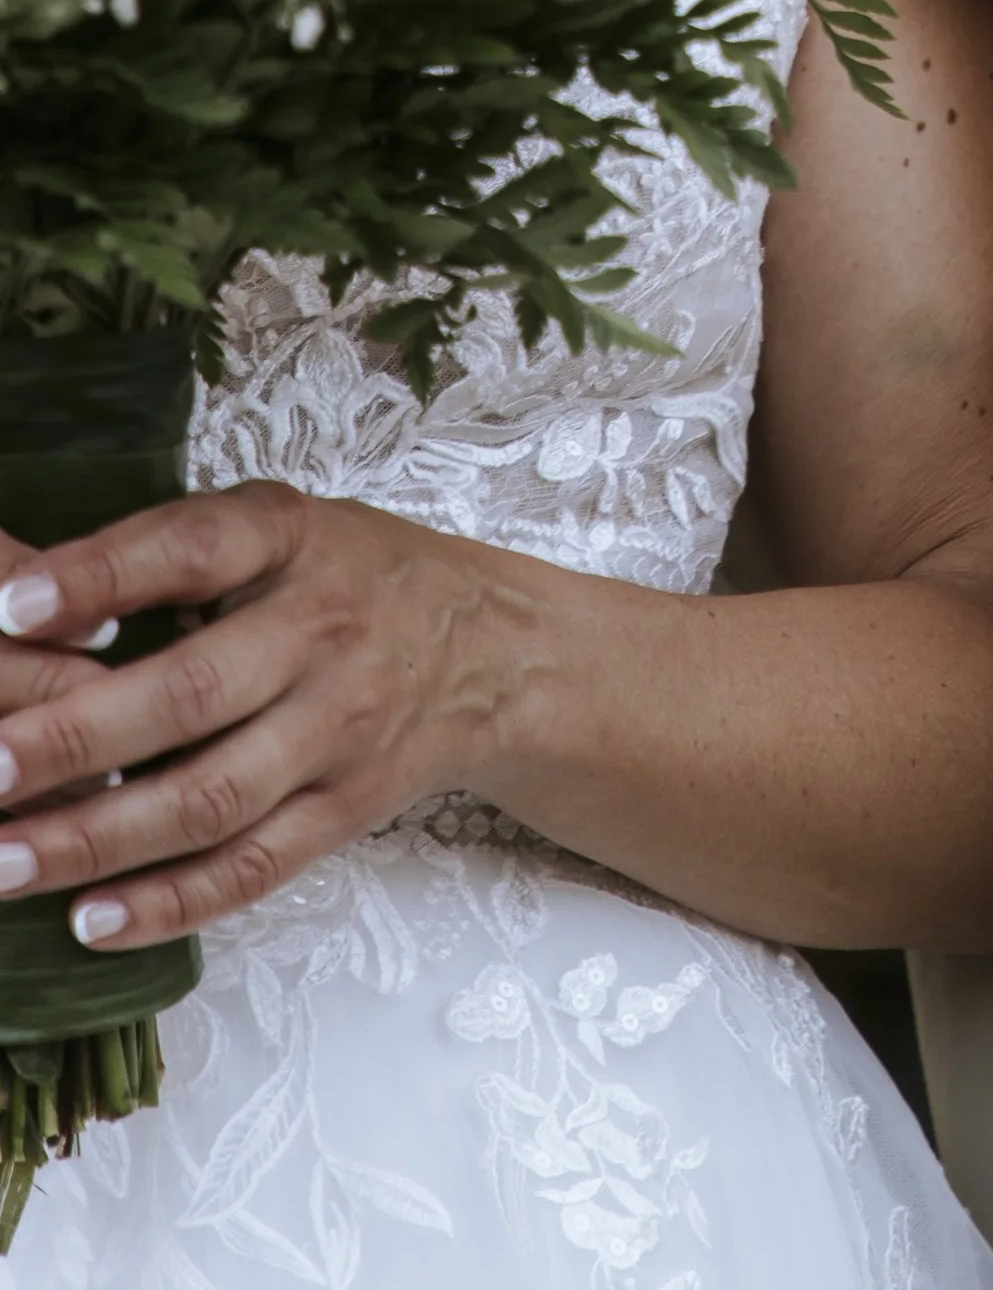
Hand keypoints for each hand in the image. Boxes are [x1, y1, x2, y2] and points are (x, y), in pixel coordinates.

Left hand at [0, 485, 514, 950]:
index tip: (10, 603)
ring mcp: (340, 730)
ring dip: (97, 840)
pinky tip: (90, 919)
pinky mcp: (346, 810)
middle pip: (193, 694)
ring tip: (4, 861)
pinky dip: (169, 903)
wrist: (490, 649)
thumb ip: (167, 555)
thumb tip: (17, 601)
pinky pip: (252, 868)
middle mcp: (322, 632)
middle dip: (75, 739)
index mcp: (293, 539)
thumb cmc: (347, 577)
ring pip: (211, 800)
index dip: (102, 575)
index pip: (195, 548)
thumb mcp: (276, 527)